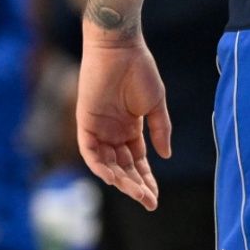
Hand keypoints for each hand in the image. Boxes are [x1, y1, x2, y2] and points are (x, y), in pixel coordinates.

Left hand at [77, 31, 172, 209]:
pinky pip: (90, 152)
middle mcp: (113, 133)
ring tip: (137, 193)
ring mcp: (98, 129)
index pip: (138, 161)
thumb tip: (165, 156)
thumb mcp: (155, 105)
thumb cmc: (140, 71)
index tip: (155, 197)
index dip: (146, 179)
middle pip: (124, 167)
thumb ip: (160, 130)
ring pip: (107, 164)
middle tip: (150, 201)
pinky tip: (115, 178)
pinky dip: (101, 166)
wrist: (120, 48)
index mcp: (130, 129)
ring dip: (121, 180)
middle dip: (136, 185)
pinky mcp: (84, 124)